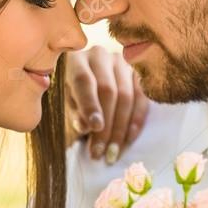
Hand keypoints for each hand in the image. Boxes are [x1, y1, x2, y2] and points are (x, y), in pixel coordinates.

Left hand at [64, 46, 150, 163]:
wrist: (88, 76)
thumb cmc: (73, 91)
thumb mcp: (67, 101)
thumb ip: (75, 112)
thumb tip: (87, 127)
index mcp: (76, 59)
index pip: (84, 81)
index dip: (90, 105)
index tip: (94, 128)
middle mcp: (100, 56)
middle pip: (108, 90)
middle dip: (106, 125)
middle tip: (101, 151)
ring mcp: (122, 62)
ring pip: (126, 96)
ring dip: (121, 128)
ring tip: (113, 152)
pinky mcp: (137, 73)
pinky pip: (141, 98)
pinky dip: (136, 121)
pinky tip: (129, 139)